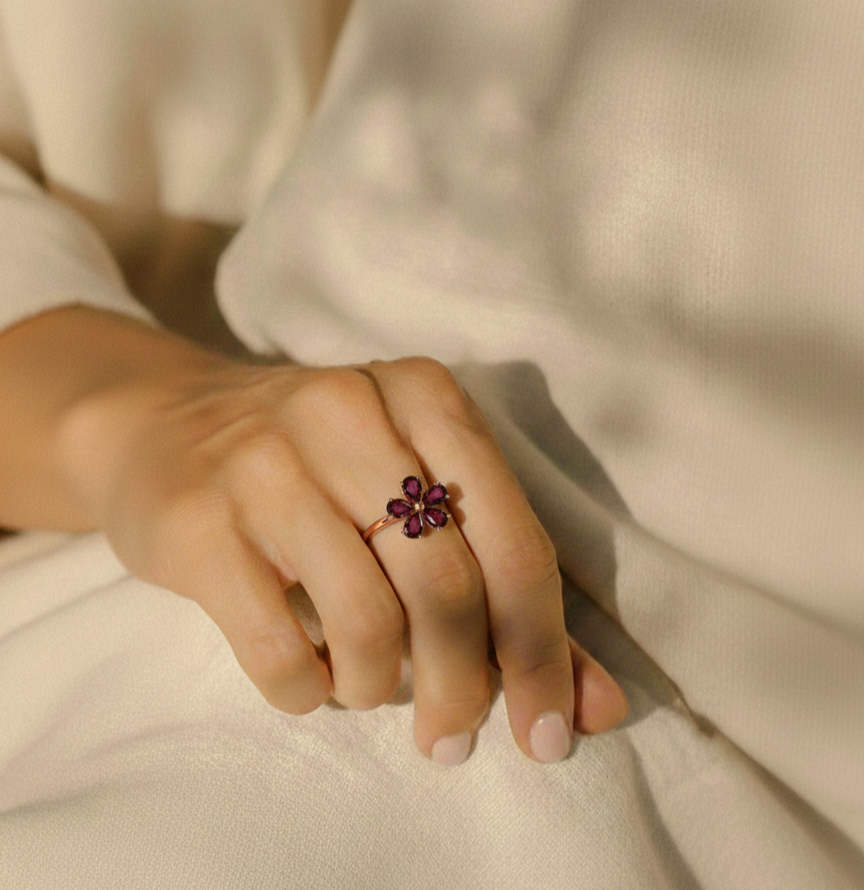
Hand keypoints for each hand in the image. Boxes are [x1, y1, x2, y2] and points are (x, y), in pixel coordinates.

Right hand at [49, 313, 626, 762]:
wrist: (167, 425)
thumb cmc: (320, 466)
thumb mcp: (416, 488)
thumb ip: (508, 590)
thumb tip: (597, 707)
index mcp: (425, 396)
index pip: (515, 542)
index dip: (543, 651)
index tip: (550, 731)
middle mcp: (348, 412)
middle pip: (447, 585)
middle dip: (465, 687)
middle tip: (454, 737)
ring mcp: (265, 463)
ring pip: (367, 622)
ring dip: (380, 685)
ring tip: (368, 683)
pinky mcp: (197, 521)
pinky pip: (278, 650)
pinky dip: (309, 690)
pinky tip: (311, 675)